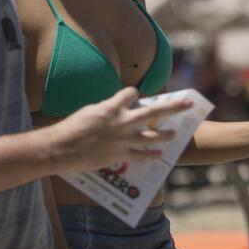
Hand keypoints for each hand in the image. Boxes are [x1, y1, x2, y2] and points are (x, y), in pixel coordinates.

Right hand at [47, 87, 193, 170]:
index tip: (135, 96)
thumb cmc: (70, 128)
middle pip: (154, 110)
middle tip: (188, 103)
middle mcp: (122, 121)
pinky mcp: (119, 155)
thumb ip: (107, 110)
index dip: (134, 94)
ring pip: (152, 135)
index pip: (132, 93)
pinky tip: (159, 155)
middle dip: (173, 106)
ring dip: (165, 134)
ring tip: (174, 133)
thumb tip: (115, 110)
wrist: (60, 149)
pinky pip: (141, 156)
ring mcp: (123, 139)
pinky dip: (151, 155)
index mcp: (112, 106)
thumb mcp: (89, 111)